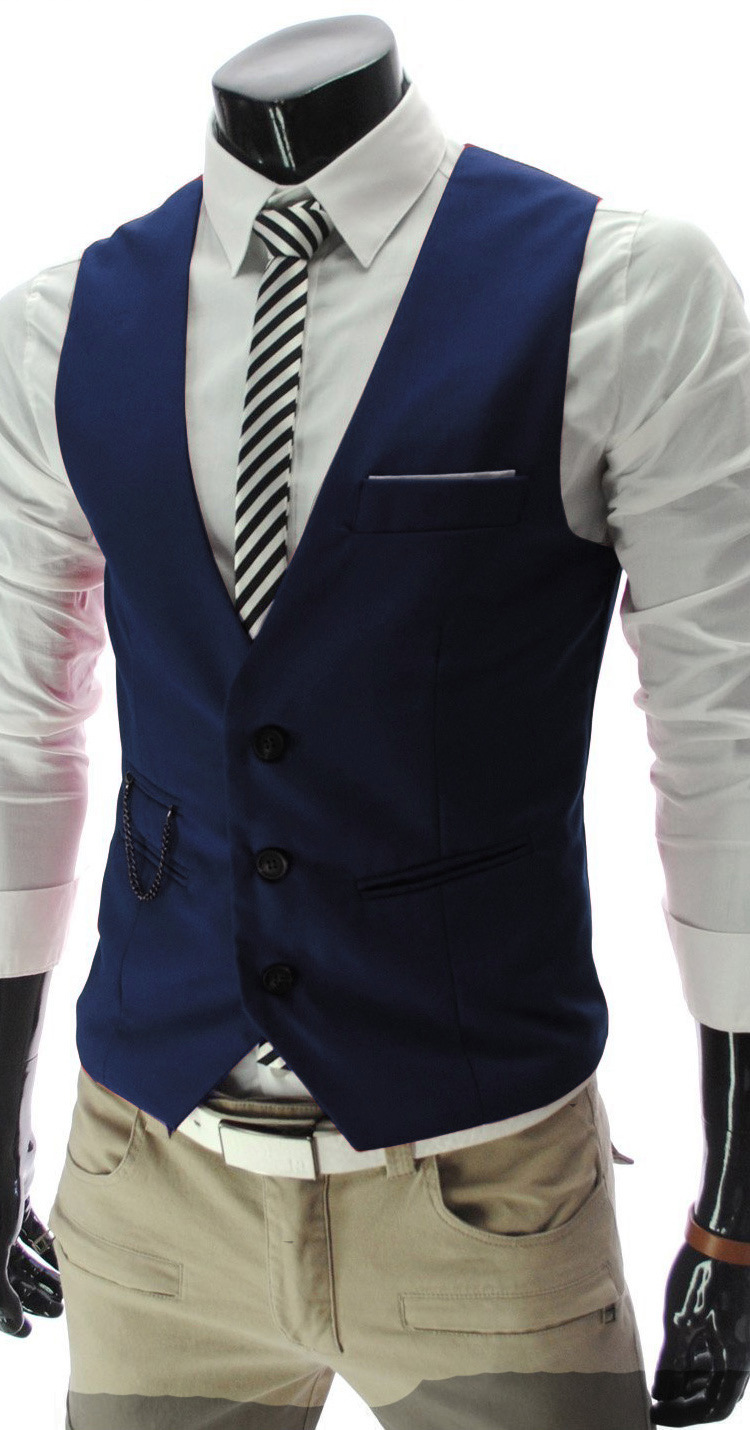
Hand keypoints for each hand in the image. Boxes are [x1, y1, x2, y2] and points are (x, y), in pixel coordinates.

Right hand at [1, 1187, 61, 1337]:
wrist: (5, 1147)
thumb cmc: (0, 1197)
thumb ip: (1, 1290)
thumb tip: (13, 1323)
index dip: (7, 1317)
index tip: (27, 1331)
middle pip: (9, 1278)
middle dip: (32, 1296)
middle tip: (58, 1312)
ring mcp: (2, 1220)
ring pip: (23, 1257)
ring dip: (43, 1274)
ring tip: (66, 1293)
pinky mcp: (17, 1203)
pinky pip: (33, 1234)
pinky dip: (48, 1247)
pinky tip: (66, 1259)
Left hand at [650, 1240, 749, 1423]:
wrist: (727, 1232)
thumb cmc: (705, 1274)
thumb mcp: (681, 1320)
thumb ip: (672, 1361)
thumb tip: (662, 1393)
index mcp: (737, 1359)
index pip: (715, 1407)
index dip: (684, 1415)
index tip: (656, 1413)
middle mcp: (744, 1353)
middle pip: (718, 1393)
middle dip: (686, 1399)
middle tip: (657, 1399)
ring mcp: (742, 1336)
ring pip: (719, 1372)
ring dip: (691, 1379)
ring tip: (663, 1376)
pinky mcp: (735, 1320)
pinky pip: (720, 1351)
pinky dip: (699, 1357)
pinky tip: (677, 1352)